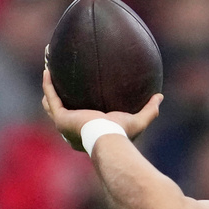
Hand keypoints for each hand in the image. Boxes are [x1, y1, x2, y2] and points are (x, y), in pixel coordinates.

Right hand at [41, 67, 162, 151]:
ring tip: (48, 69)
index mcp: (86, 132)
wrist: (109, 139)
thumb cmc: (123, 134)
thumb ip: (149, 110)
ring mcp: (64, 124)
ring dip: (48, 87)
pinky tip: (48, 70)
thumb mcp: (138, 120)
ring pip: (50, 103)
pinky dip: (48, 85)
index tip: (77, 94)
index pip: (78, 120)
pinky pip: (51, 97)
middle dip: (56, 95)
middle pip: (59, 110)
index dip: (74, 108)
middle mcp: (72, 130)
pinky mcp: (61, 118)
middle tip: (57, 78)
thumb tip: (160, 96)